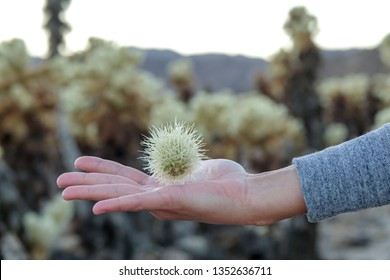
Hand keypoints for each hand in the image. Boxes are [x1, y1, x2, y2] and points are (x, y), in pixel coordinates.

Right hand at [57, 156, 305, 224]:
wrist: (247, 195)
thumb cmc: (228, 182)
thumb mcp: (200, 168)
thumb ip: (185, 164)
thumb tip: (182, 158)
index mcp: (161, 189)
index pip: (124, 179)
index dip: (102, 170)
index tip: (82, 162)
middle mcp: (156, 198)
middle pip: (115, 187)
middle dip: (87, 183)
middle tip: (60, 181)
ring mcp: (161, 202)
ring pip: (118, 194)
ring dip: (90, 193)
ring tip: (64, 190)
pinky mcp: (170, 200)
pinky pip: (138, 202)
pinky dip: (115, 205)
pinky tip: (95, 208)